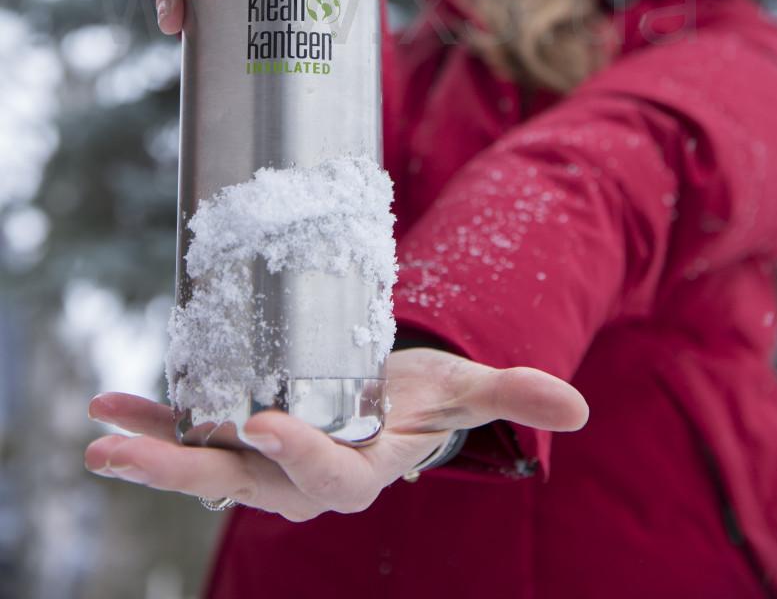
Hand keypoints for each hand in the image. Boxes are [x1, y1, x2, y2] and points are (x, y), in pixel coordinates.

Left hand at [85, 348, 587, 518]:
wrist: (382, 400)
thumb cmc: (423, 398)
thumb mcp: (466, 390)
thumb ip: (514, 396)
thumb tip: (579, 410)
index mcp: (357, 469)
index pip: (326, 475)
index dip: (296, 453)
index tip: (262, 424)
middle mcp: (299, 475)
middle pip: (240, 483)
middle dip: (182, 468)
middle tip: (124, 454)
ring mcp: (262, 459)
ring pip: (202, 465)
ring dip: (152, 449)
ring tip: (101, 434)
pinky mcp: (237, 433)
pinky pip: (190, 432)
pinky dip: (153, 420)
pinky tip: (109, 406)